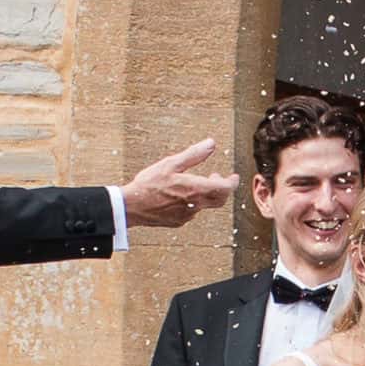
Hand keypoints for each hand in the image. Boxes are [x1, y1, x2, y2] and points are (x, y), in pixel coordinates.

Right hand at [120, 140, 239, 230]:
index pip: (225, 189)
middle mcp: (195, 205)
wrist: (131, 206)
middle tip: (215, 177)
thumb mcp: (171, 163)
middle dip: (221, 188)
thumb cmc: (149, 184)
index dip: (232, 183)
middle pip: (219, 199)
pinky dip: (193, 202)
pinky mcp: (178, 221)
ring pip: (205, 205)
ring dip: (205, 194)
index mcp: (196, 190)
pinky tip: (180, 195)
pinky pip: (192, 212)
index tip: (233, 177)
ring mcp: (186, 216)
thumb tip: (211, 144)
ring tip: (195, 183)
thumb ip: (194, 155)